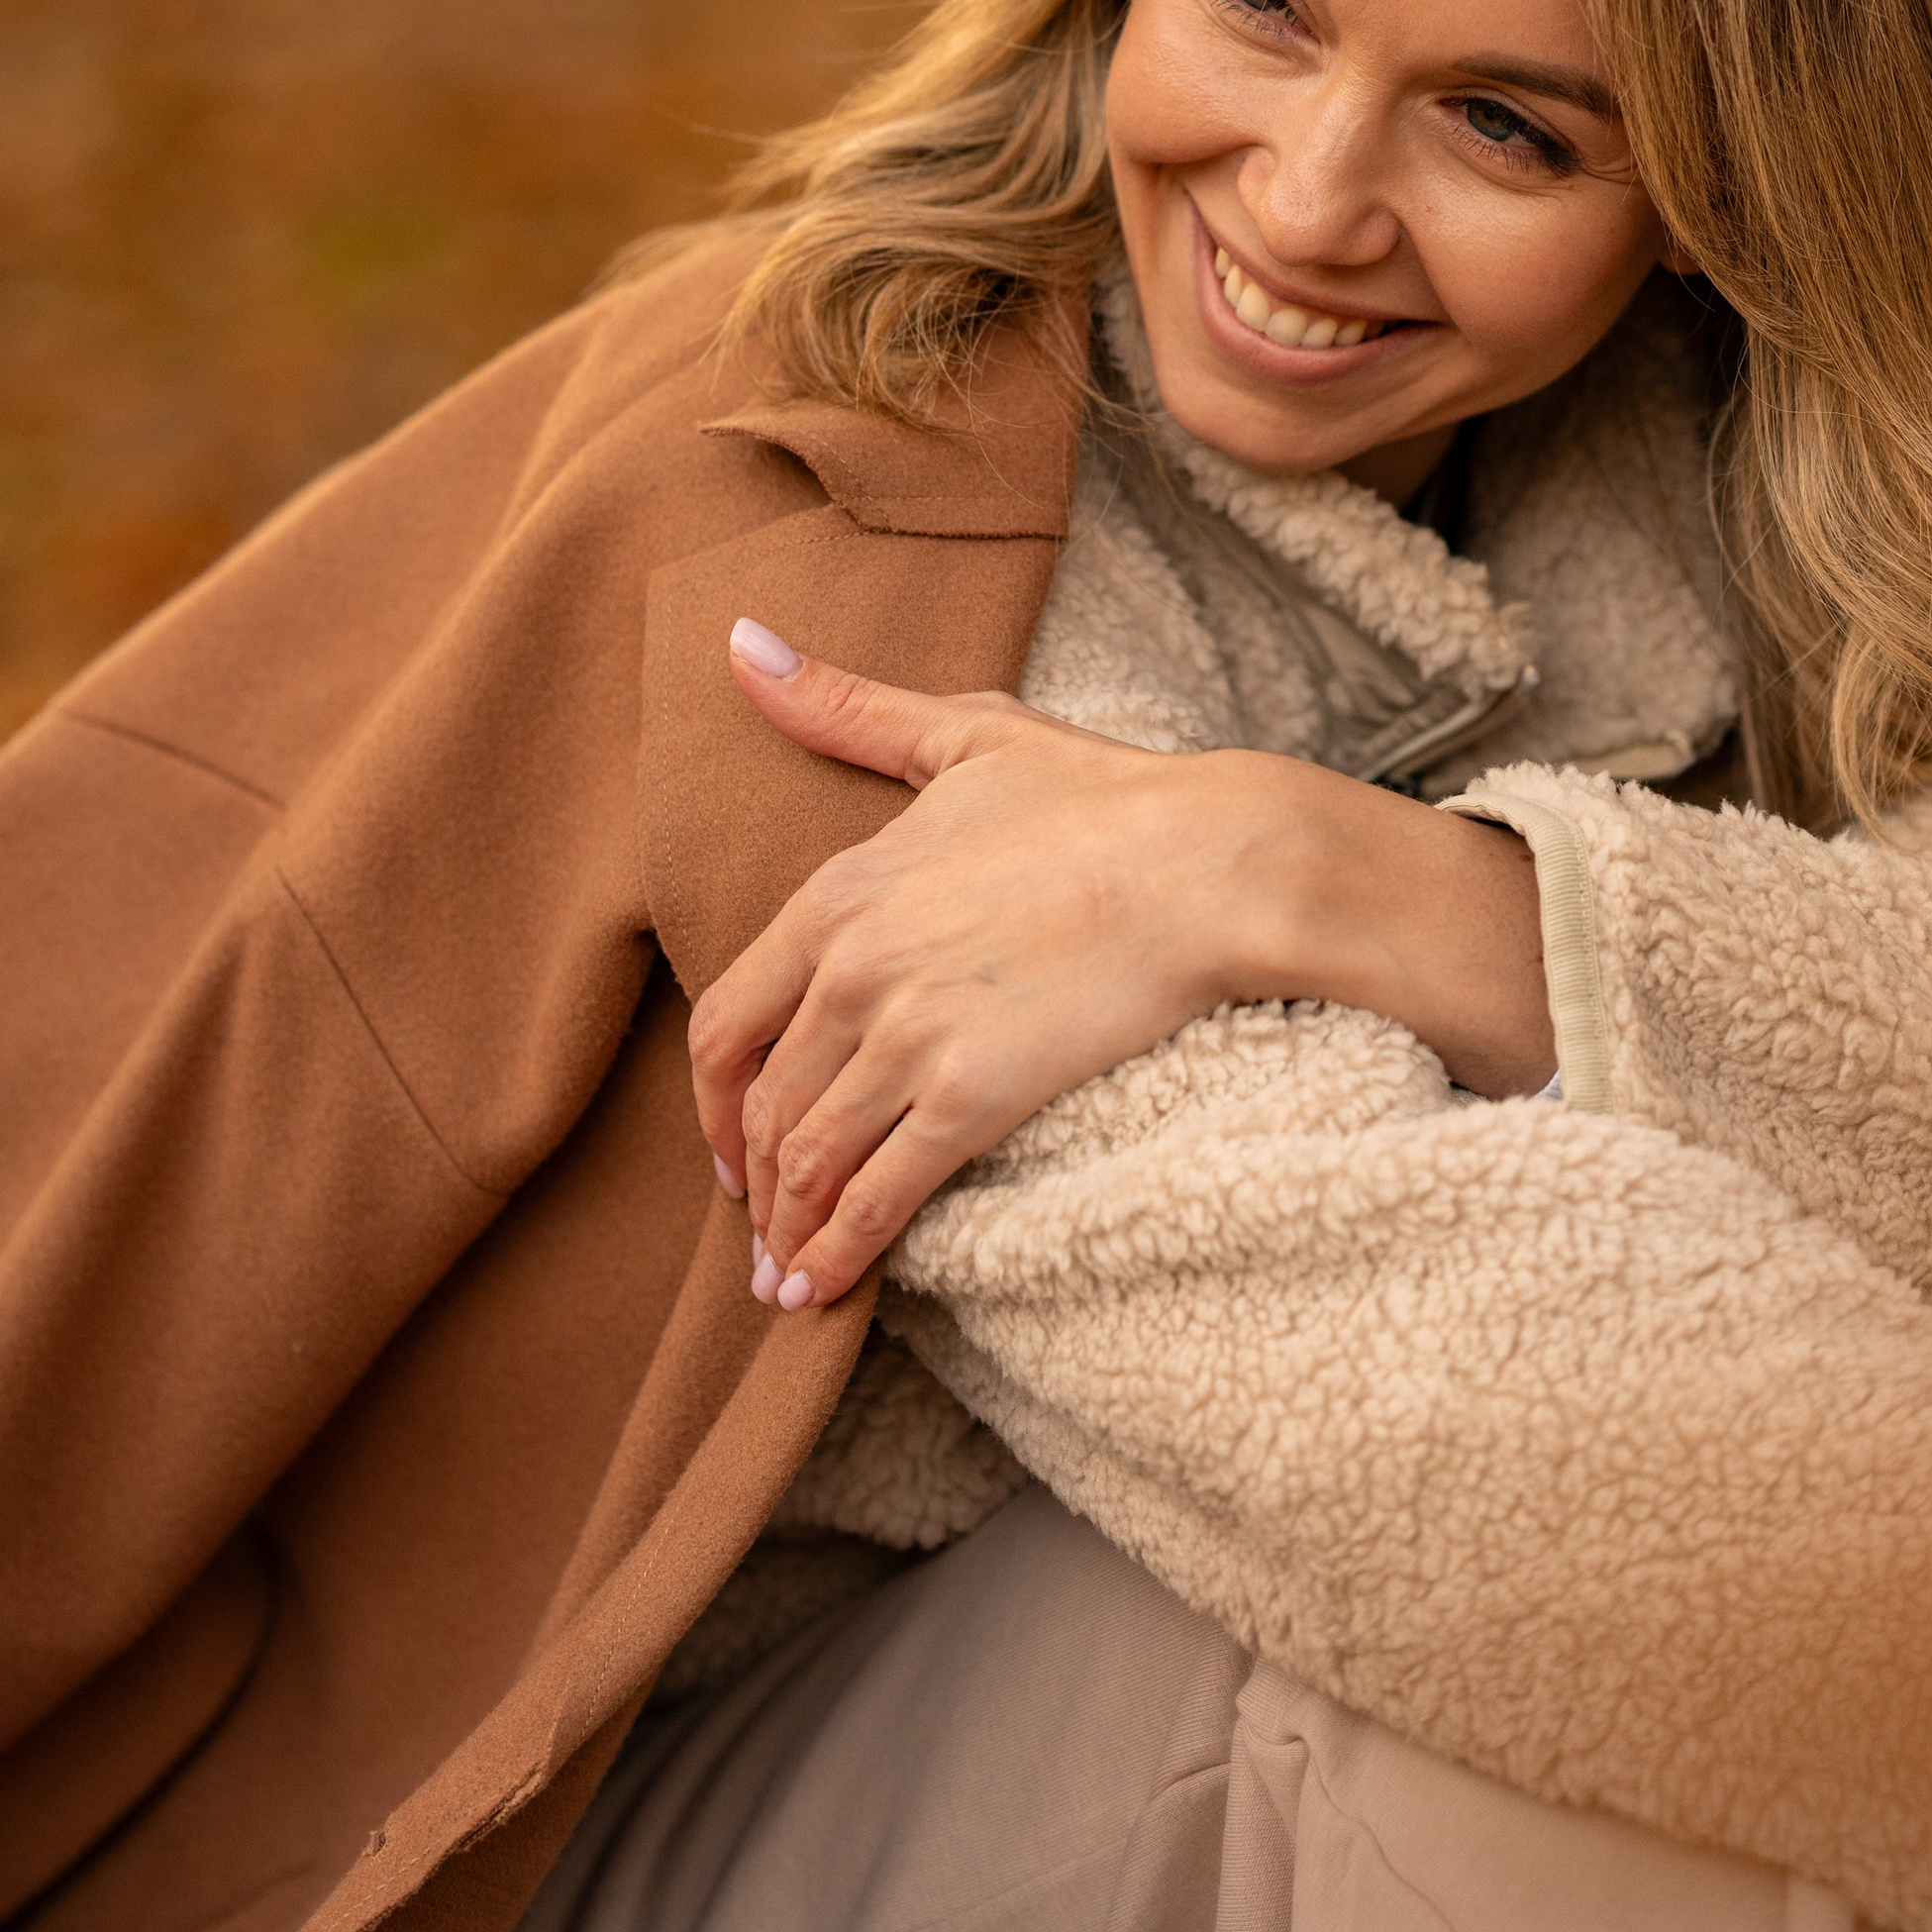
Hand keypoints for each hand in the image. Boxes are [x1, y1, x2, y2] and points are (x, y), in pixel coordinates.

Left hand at [686, 619, 1552, 1312]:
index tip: (731, 1132)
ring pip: (808, 1160)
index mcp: (839, 892)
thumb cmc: (1106, 798)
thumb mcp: (965, 737)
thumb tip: (741, 643)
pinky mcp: (970, 1098)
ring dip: (787, 1230)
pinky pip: (875, 1197)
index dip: (717, 1093)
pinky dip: (837, 1254)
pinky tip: (826, 1288)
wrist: (1214, 862)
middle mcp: (851, 968)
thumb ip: (847, 708)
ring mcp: (906, 1036)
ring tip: (788, 1277)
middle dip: (748, 1175)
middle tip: (760, 1217)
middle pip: (760, 1102)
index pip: (730, 1016)